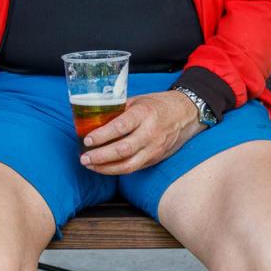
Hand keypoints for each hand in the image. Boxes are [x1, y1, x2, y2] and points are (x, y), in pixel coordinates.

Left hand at [79, 91, 203, 174]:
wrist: (186, 114)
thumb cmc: (159, 105)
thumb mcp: (138, 100)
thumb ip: (119, 110)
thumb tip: (94, 118)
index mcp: (144, 113)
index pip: (120, 127)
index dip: (102, 135)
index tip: (87, 139)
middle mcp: (150, 133)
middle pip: (123, 150)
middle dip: (100, 156)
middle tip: (84, 157)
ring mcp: (154, 148)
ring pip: (128, 165)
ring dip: (106, 168)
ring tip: (90, 165)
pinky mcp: (155, 159)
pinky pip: (134, 168)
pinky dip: (117, 169)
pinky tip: (104, 167)